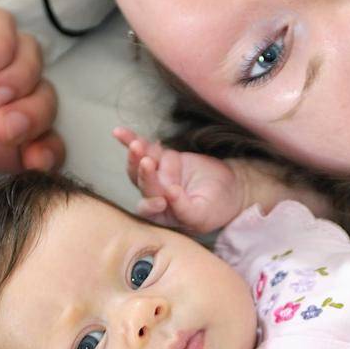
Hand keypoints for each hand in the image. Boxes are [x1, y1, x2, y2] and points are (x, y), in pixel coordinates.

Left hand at [113, 126, 244, 233]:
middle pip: (143, 185)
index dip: (151, 205)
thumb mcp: (204, 213)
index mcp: (163, 215)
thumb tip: (170, 194)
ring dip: (135, 155)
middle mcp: (155, 196)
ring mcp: (157, 175)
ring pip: (139, 166)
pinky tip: (119, 132)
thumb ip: (186, 209)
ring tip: (136, 145)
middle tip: (148, 163)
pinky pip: (144, 148)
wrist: (230, 186)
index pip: (150, 210)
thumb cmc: (217, 206)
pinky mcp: (161, 158)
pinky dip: (130, 140)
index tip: (161, 201)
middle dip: (144, 175)